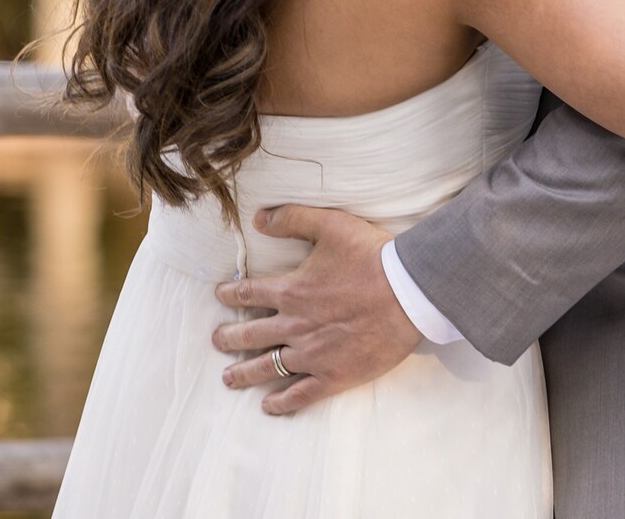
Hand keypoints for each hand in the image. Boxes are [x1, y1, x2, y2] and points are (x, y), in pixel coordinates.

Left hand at [211, 205, 422, 414]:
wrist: (408, 292)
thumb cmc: (372, 257)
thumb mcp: (331, 225)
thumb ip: (292, 218)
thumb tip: (258, 218)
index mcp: (292, 291)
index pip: (248, 294)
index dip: (230, 294)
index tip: (219, 295)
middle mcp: (294, 326)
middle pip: (250, 335)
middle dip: (228, 338)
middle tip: (217, 341)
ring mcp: (312, 355)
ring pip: (267, 368)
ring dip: (244, 373)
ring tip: (229, 378)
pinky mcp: (333, 376)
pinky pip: (299, 394)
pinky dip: (281, 403)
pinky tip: (269, 406)